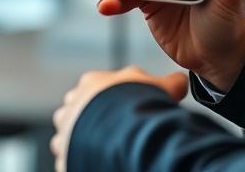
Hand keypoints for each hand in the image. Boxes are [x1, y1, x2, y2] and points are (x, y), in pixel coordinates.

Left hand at [51, 66, 187, 171]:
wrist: (123, 134)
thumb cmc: (139, 106)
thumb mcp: (161, 87)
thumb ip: (169, 82)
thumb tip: (180, 80)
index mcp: (91, 82)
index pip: (97, 87)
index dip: (115, 99)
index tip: (128, 110)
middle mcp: (72, 103)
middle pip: (79, 110)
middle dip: (95, 120)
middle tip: (117, 133)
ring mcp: (65, 130)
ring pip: (70, 136)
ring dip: (83, 142)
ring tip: (106, 151)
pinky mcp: (64, 155)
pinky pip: (70, 159)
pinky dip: (82, 161)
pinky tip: (99, 163)